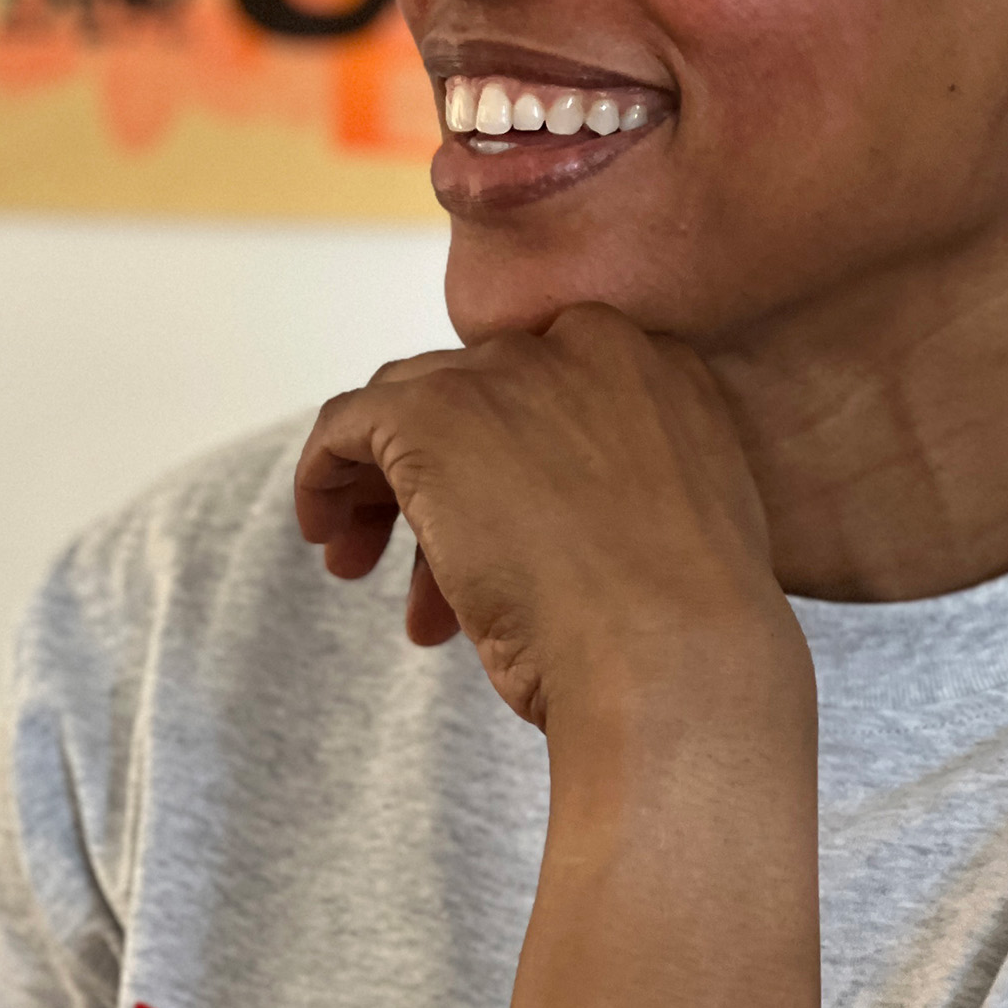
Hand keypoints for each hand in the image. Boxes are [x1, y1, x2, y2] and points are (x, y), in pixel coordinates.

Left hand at [293, 304, 802, 736]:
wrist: (673, 661)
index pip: (547, 385)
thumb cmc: (683, 632)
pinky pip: (348, 423)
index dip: (507, 456)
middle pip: (474, 390)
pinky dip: (324, 473)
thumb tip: (537, 511)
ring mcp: (507, 374)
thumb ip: (615, 485)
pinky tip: (324, 531)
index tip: (494, 521)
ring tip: (359, 563)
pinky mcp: (432, 413)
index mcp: (657, 366)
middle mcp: (584, 346)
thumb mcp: (667, 525)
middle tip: (418, 552)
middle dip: (440, 471)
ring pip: (408, 402)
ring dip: (381, 482)